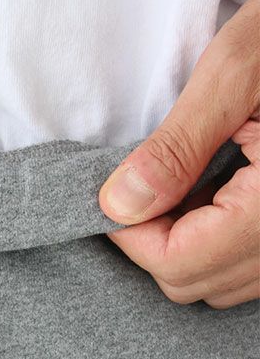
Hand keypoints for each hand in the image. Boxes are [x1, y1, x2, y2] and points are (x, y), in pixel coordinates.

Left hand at [98, 0, 259, 309]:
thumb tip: (117, 205)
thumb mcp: (234, 76)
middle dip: (152, 239)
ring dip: (182, 243)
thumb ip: (175, 148)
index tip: (115, 191)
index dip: (130, 232)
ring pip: (217, 282)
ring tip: (184, 185)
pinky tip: (211, 193)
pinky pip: (242, 266)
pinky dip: (212, 241)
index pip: (177, 262)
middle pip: (192, 281)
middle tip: (146, 185)